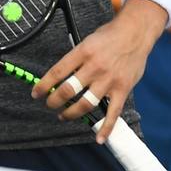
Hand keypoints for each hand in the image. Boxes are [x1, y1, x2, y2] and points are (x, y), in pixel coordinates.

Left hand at [30, 0, 165, 141]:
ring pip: (86, 103)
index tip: (35, 93)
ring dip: (71, 113)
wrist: (135, 32)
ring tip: (63, 115)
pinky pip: (113, 112)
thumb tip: (59, 76)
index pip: (57, 72)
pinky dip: (106, 127)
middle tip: (49, 104)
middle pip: (69, 90)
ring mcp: (109, 80)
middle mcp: (94, 67)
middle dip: (54, 100)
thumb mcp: (87, 40)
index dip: (43, 85)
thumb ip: (76, 58)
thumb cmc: (108, 36)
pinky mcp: (122, 89)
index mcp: (82, 52)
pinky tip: (99, 138)